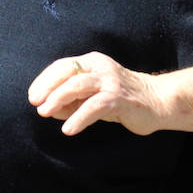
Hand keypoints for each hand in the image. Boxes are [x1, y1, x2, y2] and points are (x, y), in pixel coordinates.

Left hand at [28, 52, 169, 136]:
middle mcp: (100, 67)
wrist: (158, 102)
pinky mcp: (119, 98)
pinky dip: (79, 117)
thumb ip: (71, 101)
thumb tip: (46, 109)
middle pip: (67, 71)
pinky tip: (68, 129)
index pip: (63, 66)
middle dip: (48, 87)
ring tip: (45, 112)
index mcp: (92, 63)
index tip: (33, 95)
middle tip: (35, 103)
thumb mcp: (93, 97)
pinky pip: (94, 106)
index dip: (45, 79)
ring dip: (58, 99)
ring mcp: (110, 81)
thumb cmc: (122, 99)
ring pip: (78, 85)